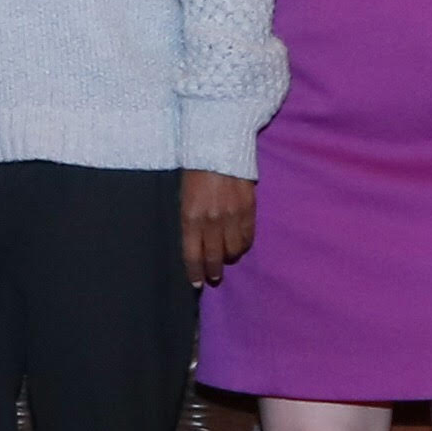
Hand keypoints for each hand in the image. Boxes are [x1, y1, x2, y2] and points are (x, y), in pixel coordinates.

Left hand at [181, 170, 256, 284]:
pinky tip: (239, 245)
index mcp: (190, 217)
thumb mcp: (182, 196)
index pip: (192, 254)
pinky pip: (248, 237)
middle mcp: (212, 221)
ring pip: (233, 250)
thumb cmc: (195, 170)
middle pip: (214, 256)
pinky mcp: (249, 210)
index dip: (195, 272)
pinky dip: (243, 245)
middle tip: (214, 277)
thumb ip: (189, 220)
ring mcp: (232, 216)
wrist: (219, 147)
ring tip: (227, 258)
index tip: (197, 283)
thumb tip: (194, 242)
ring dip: (229, 257)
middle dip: (213, 270)